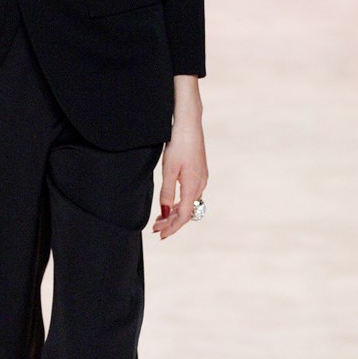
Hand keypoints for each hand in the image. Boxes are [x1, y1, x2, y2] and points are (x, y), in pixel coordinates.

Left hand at [152, 113, 206, 239]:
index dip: (172, 228)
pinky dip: (180, 202)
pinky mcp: (200, 172)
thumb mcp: (168, 169)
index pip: (183, 216)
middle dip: (171, 222)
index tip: (160, 235)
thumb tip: (164, 212)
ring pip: (189, 204)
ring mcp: (202, 178)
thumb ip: (167, 192)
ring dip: (174, 212)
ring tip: (160, 218)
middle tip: (155, 228)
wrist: (189, 123)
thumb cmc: (178, 144)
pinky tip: (171, 202)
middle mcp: (200, 184)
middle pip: (187, 212)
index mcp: (193, 186)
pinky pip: (191, 195)